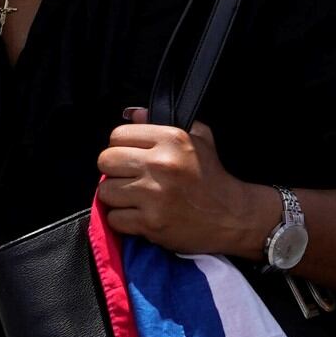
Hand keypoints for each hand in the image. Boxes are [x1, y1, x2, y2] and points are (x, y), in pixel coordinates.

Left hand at [100, 109, 269, 255]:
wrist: (231, 216)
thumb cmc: (212, 176)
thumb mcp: (199, 137)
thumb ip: (163, 123)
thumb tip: (133, 114)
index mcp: (172, 139)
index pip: (118, 135)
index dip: (121, 146)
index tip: (131, 156)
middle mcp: (161, 164)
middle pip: (105, 160)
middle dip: (114, 170)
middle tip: (128, 177)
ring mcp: (154, 195)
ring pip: (105, 191)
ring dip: (116, 196)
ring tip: (134, 197)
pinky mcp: (150, 222)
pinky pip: (114, 218)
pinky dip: (123, 220)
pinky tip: (139, 215)